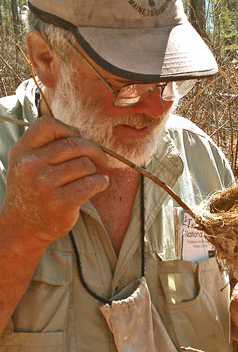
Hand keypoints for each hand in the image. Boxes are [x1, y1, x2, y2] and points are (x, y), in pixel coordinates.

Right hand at [1, 115, 108, 244]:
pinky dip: (101, 182)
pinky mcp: (61, 202)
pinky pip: (92, 183)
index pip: (48, 124)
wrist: (23, 227)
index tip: (82, 139)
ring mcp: (45, 185)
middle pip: (74, 144)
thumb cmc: (32, 190)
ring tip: (90, 177)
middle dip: (93, 149)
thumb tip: (85, 136)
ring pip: (85, 164)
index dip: (70, 129)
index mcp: (22, 151)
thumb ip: (49, 145)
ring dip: (94, 170)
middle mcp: (30, 166)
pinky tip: (99, 184)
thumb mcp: (27, 162)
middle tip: (100, 158)